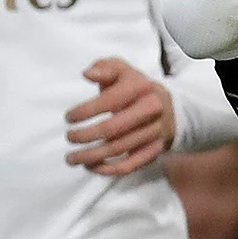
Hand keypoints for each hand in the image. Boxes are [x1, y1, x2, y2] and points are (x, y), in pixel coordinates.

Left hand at [68, 57, 176, 173]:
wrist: (169, 107)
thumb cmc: (134, 87)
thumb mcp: (121, 69)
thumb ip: (103, 68)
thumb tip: (87, 74)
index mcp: (140, 87)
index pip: (108, 102)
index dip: (84, 112)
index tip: (68, 118)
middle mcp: (150, 110)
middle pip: (112, 129)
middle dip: (85, 136)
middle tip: (69, 137)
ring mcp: (154, 133)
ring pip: (118, 150)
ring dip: (90, 157)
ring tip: (71, 158)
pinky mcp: (154, 151)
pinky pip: (129, 166)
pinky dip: (108, 170)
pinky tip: (91, 167)